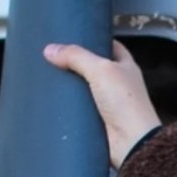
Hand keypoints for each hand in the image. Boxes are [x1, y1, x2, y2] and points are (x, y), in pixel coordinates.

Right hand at [42, 40, 160, 167]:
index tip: (73, 34)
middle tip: (51, 53)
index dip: (95, 39)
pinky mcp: (98, 120)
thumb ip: (76, 56)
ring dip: (68, 83)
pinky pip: (79, 107)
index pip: (111, 46)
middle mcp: (119, 84)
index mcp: (126, 67)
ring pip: (84, 87)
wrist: (132, 143)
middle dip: (75, 61)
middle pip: (94, 67)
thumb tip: (49, 49)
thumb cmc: (124, 102)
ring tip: (43, 71)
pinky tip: (49, 96)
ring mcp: (108, 103)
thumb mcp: (101, 70)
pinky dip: (67, 103)